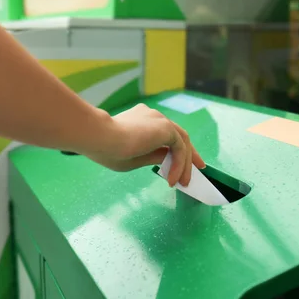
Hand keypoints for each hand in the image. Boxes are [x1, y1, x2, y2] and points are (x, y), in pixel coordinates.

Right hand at [84, 104, 205, 185]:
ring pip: (181, 142)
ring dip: (185, 164)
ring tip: (184, 182)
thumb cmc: (107, 149)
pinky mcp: (165, 127)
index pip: (164, 135)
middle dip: (189, 154)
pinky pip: (180, 148)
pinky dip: (180, 165)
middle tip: (197, 169)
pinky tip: (173, 179)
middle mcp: (152, 116)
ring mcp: (160, 119)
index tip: (177, 166)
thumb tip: (167, 161)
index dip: (173, 151)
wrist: (101, 137)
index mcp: (140, 119)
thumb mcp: (134, 157)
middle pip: (178, 135)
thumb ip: (152, 156)